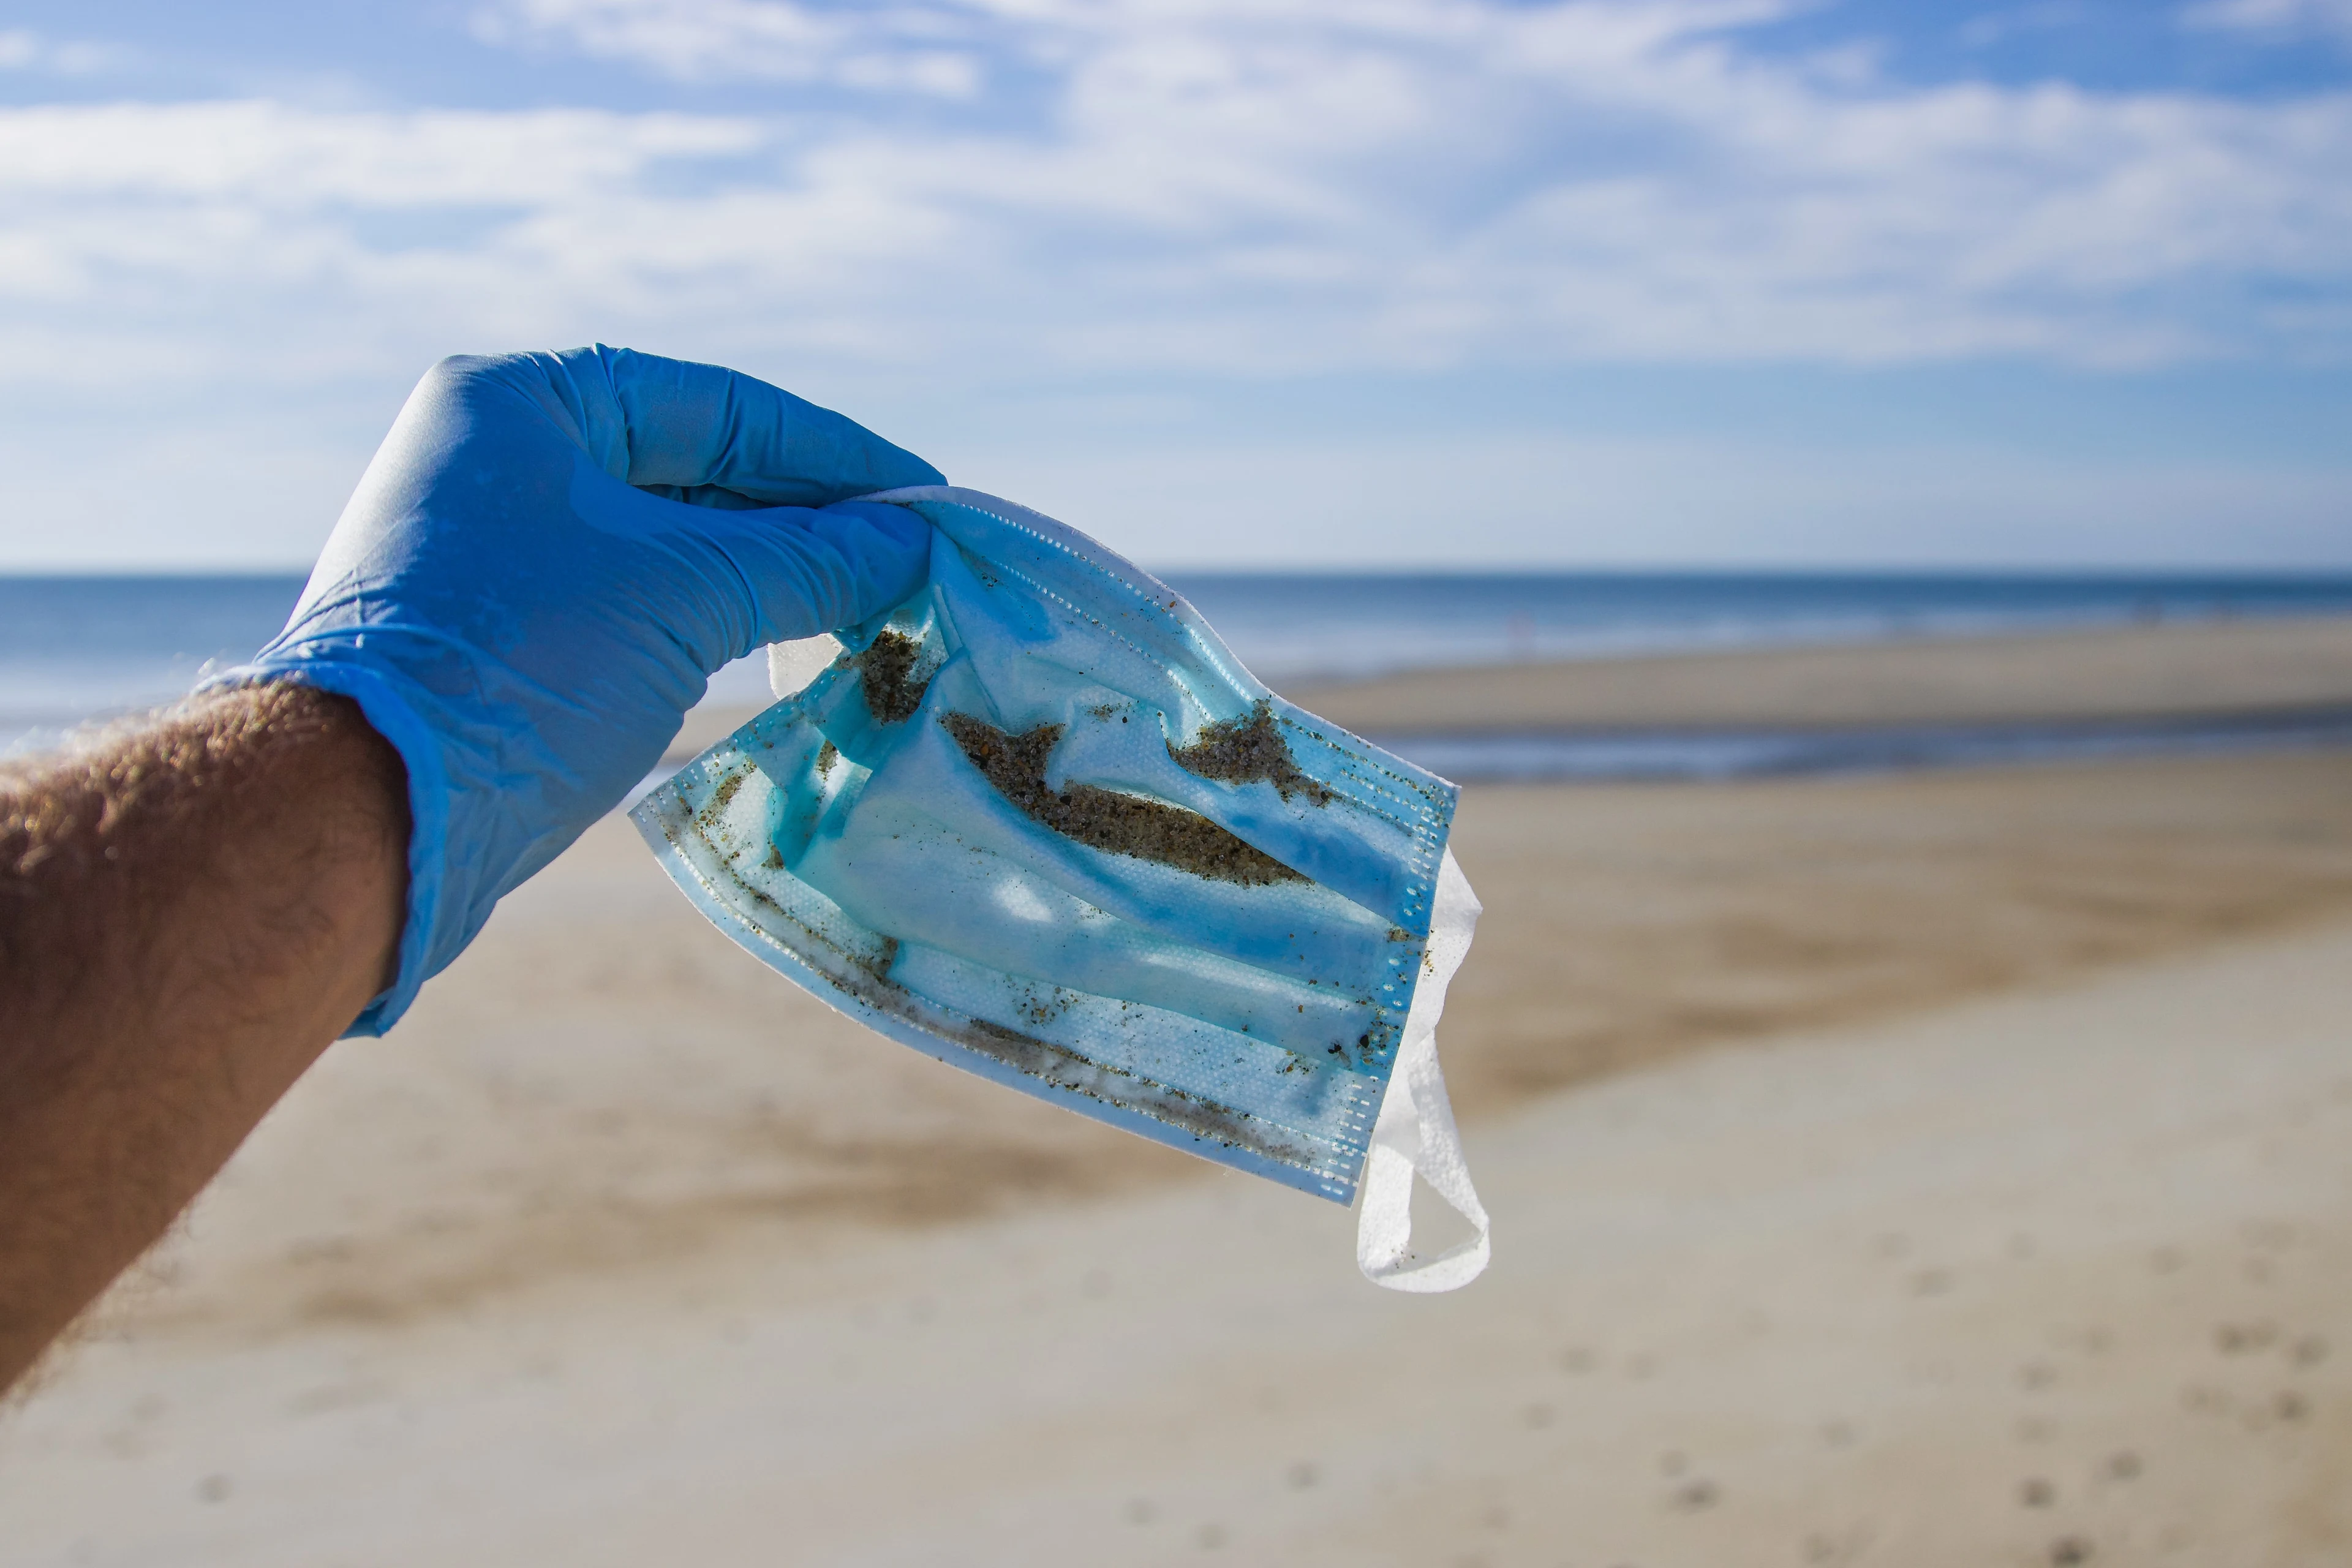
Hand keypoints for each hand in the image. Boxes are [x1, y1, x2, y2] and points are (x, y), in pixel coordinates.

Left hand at [214, 346, 940, 1032]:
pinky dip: (720, 621)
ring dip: (773, 578)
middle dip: (809, 520)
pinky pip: (640, 604)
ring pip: (672, 546)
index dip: (834, 454)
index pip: (718, 407)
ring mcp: (499, 549)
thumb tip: (913, 541)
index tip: (927, 497)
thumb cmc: (522, 664)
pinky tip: (794, 647)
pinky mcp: (508, 634)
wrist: (369, 811)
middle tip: (912, 561)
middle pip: (697, 473)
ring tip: (874, 607)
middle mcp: (501, 457)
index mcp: (521, 400)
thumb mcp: (686, 593)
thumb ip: (809, 559)